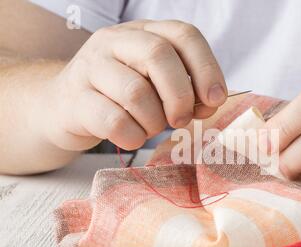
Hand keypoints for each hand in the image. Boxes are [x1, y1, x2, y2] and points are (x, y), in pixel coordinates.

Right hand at [41, 20, 226, 150]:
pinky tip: (132, 137)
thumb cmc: (120, 97)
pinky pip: (114, 121)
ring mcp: (90, 68)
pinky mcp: (75, 100)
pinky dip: (133, 137)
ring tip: (151, 128)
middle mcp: (114, 42)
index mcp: (143, 33)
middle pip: (158, 55)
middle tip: (181, 120)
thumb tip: (210, 102)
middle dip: (180, 95)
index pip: (183, 35)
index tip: (215, 99)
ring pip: (136, 92)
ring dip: (154, 121)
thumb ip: (185, 88)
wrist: (64, 108)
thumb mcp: (155, 84)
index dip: (206, 68)